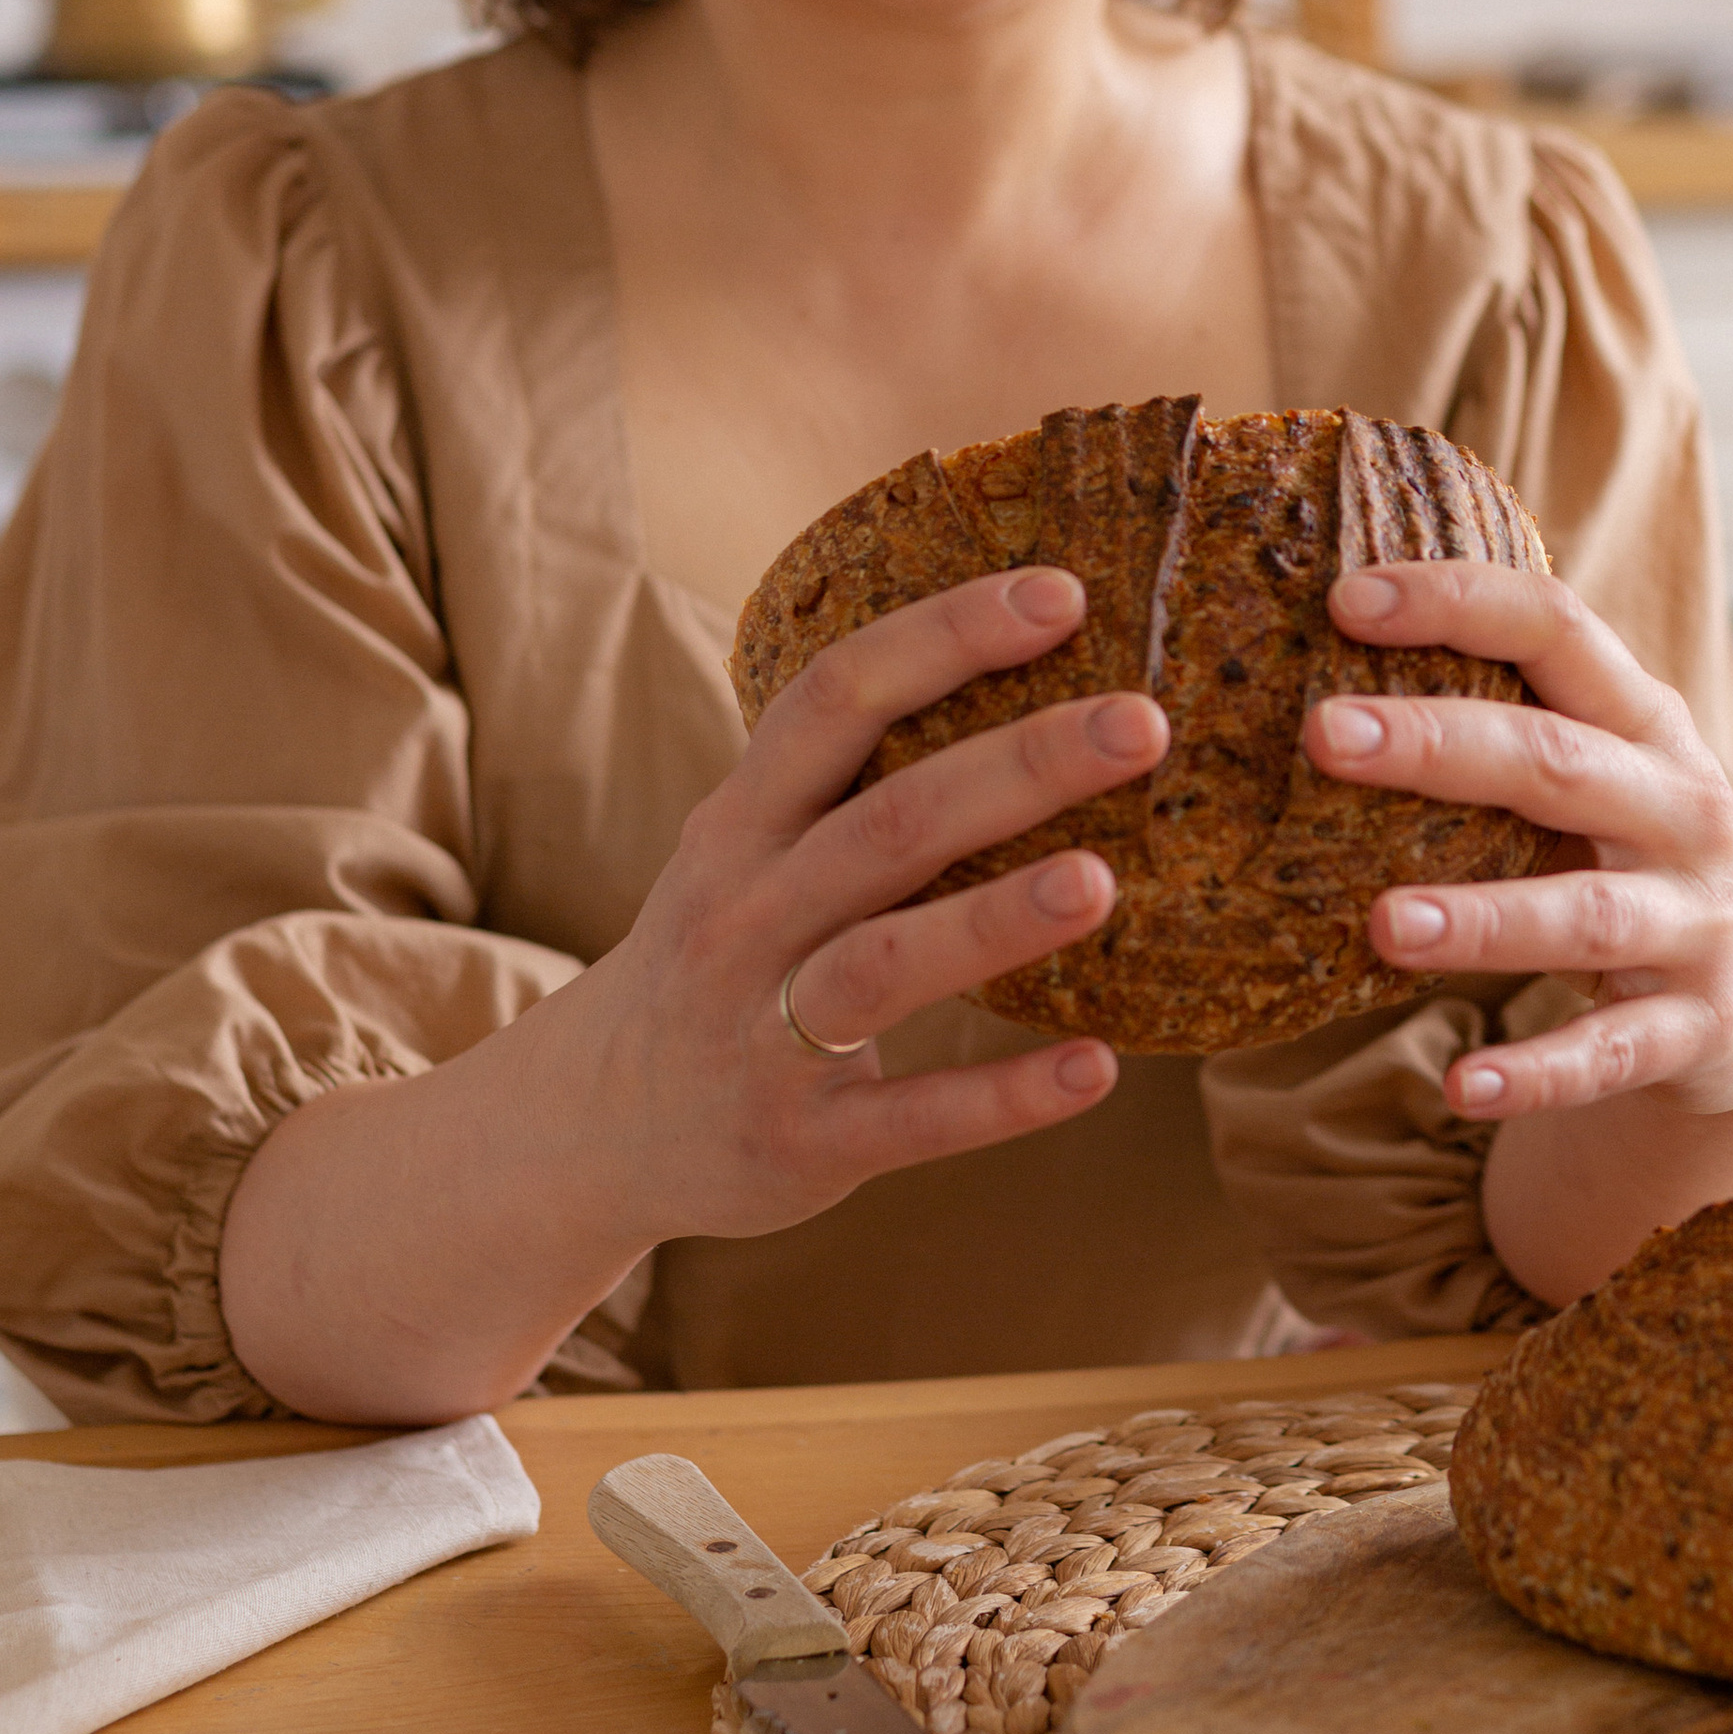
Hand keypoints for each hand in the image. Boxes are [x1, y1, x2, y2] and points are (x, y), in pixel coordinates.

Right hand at [578, 563, 1165, 1248]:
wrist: (591, 1130)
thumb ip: (851, 782)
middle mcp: (747, 915)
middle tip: (1140, 720)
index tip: (1061, 594)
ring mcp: (767, 1032)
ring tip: (1103, 882)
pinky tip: (1096, 1068)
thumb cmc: (719, 955)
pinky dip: (1002, 1097)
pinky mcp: (804, 1140)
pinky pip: (911, 1116)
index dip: (944, 637)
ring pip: (885, 962)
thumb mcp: (747, 851)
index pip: (837, 698)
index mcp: (742, 824)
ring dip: (995, 919)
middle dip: (1017, 765)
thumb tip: (1023, 673)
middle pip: (886, 821)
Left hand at [1303, 560, 1732, 1300]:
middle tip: (1325, 734)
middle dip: (1439, 745)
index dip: (1460, 603)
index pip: (1558, 629)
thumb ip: (1506, 717)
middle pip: (1556, 765)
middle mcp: (1681, 809)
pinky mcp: (1698, 1027)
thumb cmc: (1641, 851)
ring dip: (1482, 921)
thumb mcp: (1601, 769)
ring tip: (1381, 924)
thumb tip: (1319, 670)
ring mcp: (1698, 922)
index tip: (1347, 599)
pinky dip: (1538, 1074)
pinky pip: (1609, 1052)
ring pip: (1584, 915)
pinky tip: (1462, 1087)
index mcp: (1645, 724)